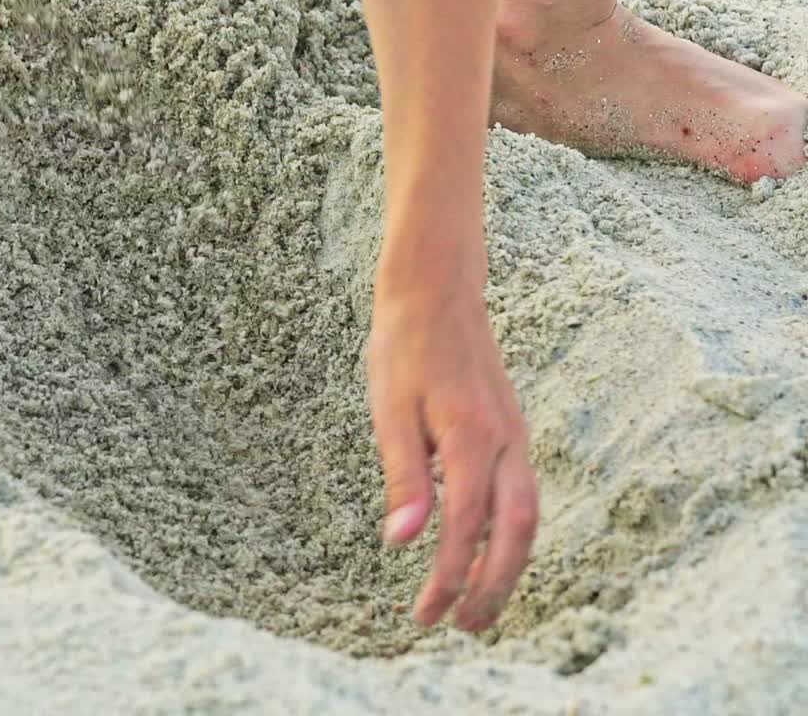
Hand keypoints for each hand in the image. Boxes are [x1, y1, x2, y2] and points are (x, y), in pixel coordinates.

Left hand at [367, 259, 538, 631]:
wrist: (436, 290)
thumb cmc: (405, 347)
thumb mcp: (389, 410)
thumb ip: (403, 477)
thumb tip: (403, 542)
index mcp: (472, 437)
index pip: (465, 527)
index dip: (448, 577)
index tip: (427, 614)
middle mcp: (505, 440)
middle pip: (517, 532)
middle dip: (495, 586)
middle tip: (465, 627)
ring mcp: (514, 435)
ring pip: (527, 516)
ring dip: (507, 565)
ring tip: (478, 603)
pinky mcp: (510, 430)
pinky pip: (521, 494)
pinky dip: (509, 533)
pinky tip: (482, 550)